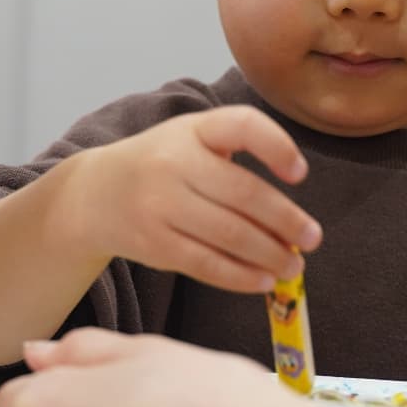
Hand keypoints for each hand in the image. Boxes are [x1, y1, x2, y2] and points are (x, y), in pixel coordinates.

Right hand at [70, 106, 320, 293]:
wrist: (94, 194)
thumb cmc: (161, 164)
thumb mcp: (192, 139)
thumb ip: (238, 157)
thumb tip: (291, 221)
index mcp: (193, 129)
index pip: (242, 126)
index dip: (277, 147)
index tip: (300, 174)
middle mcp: (173, 162)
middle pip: (243, 193)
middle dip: (286, 220)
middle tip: (312, 238)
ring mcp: (159, 205)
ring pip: (229, 234)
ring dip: (270, 254)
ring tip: (293, 266)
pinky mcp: (153, 243)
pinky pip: (206, 264)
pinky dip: (240, 276)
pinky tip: (263, 281)